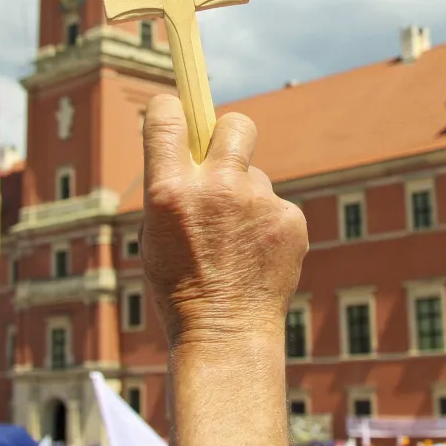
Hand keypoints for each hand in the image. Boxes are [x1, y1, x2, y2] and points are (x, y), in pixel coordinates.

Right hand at [140, 94, 308, 349]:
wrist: (225, 335)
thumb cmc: (180, 288)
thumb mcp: (154, 235)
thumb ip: (171, 189)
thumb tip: (189, 151)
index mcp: (169, 191)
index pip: (168, 116)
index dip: (171, 110)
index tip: (174, 114)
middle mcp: (216, 187)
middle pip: (235, 123)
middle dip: (228, 133)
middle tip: (223, 160)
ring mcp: (259, 202)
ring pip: (255, 175)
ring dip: (246, 196)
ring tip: (235, 241)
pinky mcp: (291, 218)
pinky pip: (275, 205)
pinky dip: (267, 224)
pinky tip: (256, 255)